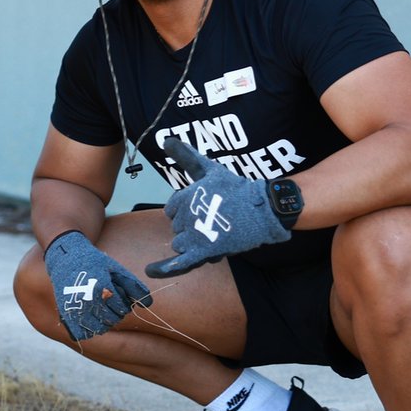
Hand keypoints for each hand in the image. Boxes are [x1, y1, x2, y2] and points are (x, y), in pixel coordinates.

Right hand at [44, 230, 149, 341]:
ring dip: (103, 322)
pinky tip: (89, 317)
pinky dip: (88, 329)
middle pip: (112, 320)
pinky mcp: (66, 314)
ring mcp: (76, 308)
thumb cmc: (94, 262)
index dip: (123, 303)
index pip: (122, 309)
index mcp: (103, 288)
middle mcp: (89, 300)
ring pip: (99, 329)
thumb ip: (133, 285)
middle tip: (108, 301)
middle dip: (114, 312)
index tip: (116, 294)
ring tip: (100, 308)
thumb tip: (147, 304)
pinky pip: (83, 334)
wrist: (65, 258)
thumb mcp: (115, 268)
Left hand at [144, 138, 289, 277]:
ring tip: (214, 233)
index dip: (185, 211)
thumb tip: (165, 139)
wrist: (262, 209)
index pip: (171, 210)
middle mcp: (186, 216)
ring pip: (180, 244)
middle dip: (191, 226)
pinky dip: (164, 268)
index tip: (202, 207)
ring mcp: (195, 234)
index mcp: (184, 197)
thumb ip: (186, 156)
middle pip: (177, 228)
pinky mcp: (205, 251)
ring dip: (193, 242)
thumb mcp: (208, 168)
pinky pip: (180, 262)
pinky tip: (149, 271)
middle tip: (215, 219)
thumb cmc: (235, 188)